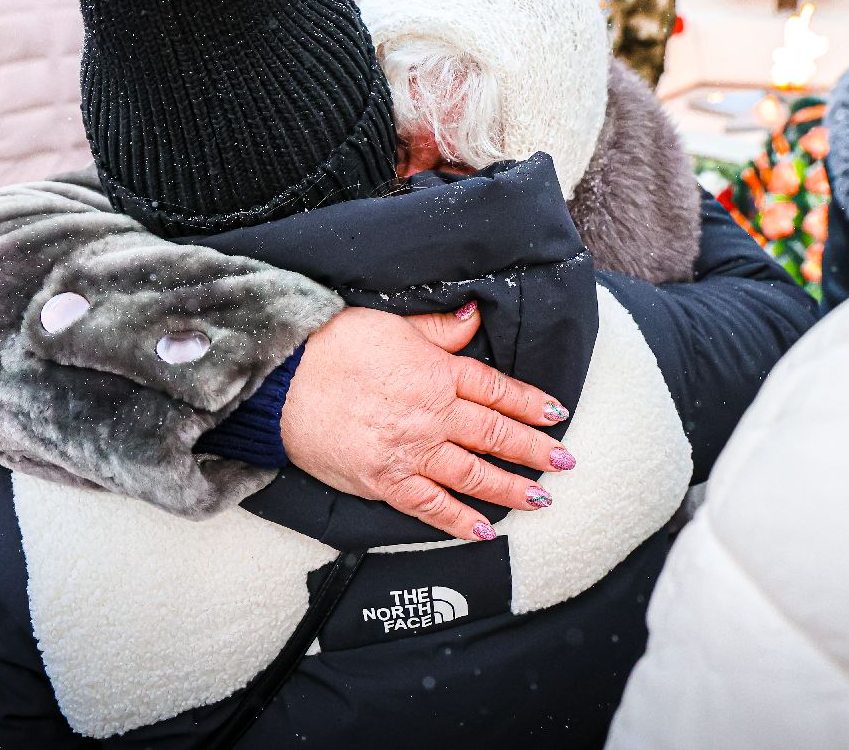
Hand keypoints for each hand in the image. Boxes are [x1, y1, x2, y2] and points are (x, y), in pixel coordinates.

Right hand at [282, 304, 574, 542]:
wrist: (283, 380)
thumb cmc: (332, 345)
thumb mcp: (391, 324)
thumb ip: (437, 330)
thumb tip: (473, 316)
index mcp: (437, 372)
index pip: (497, 390)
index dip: (530, 403)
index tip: (556, 414)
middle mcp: (433, 414)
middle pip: (496, 434)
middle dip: (535, 450)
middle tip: (565, 462)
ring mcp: (411, 450)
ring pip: (473, 474)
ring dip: (511, 488)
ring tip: (540, 500)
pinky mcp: (384, 480)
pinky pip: (431, 506)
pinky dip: (459, 520)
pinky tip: (484, 530)